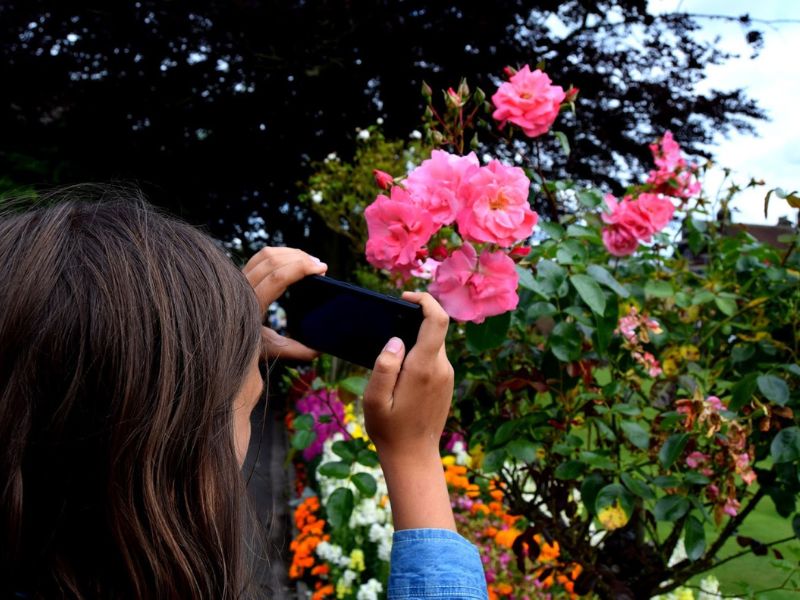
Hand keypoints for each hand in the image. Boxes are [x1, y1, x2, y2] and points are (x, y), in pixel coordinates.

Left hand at [242, 246, 326, 360]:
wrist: (215, 338)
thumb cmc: (242, 345)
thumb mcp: (268, 349)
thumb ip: (293, 349)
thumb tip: (317, 351)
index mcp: (252, 304)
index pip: (278, 277)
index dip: (301, 268)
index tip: (322, 269)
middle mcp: (243, 287)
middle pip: (274, 260)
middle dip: (300, 258)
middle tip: (320, 265)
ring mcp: (239, 278)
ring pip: (266, 254)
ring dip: (290, 253)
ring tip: (309, 261)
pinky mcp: (239, 274)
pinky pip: (260, 256)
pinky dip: (279, 254)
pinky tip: (292, 260)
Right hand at [362, 291, 455, 529]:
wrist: (413, 456)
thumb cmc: (389, 428)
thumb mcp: (374, 399)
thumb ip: (384, 366)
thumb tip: (395, 340)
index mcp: (423, 367)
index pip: (437, 319)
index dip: (425, 300)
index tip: (406, 297)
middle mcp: (441, 368)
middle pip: (434, 329)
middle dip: (414, 322)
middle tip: (387, 328)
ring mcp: (447, 376)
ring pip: (434, 344)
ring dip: (416, 341)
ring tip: (391, 357)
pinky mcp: (446, 383)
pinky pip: (435, 359)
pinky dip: (420, 355)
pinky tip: (401, 374)